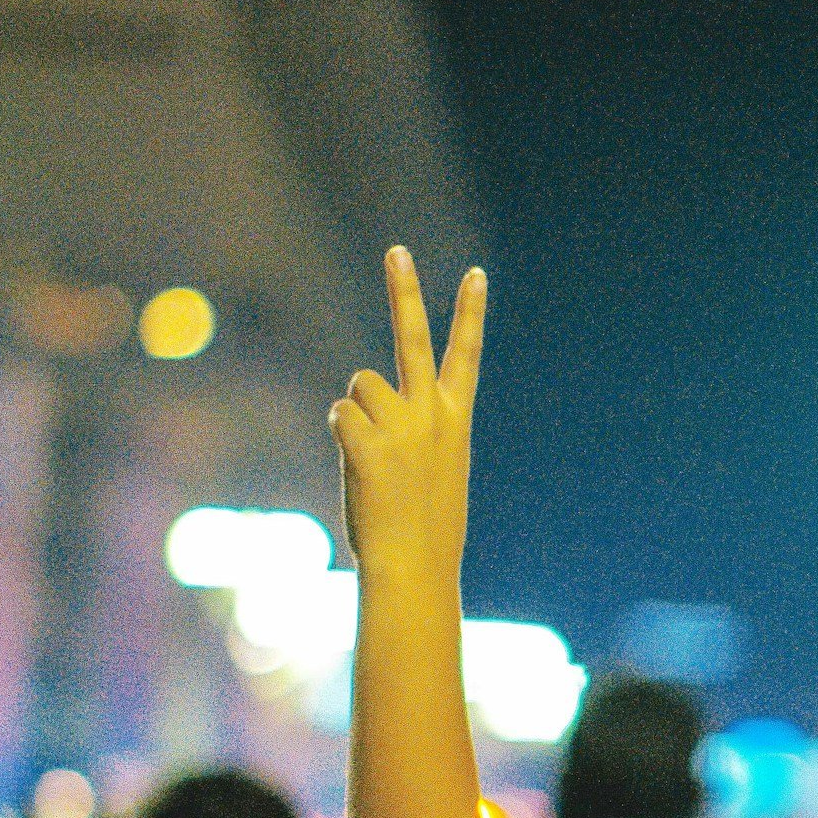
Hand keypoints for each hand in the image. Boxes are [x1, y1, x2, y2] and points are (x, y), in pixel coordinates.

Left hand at [331, 247, 485, 579]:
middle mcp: (433, 413)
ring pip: (360, 387)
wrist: (415, 565)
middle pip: (413, 338)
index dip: (471, 313)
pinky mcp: (368, 442)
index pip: (466, 354)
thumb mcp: (435, 471)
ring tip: (375, 460)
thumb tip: (362, 407)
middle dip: (405, 291)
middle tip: (397, 251)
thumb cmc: (424, 526)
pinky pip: (340, 414)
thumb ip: (413, 431)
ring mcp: (402, 426)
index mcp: (456, 419)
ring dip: (357, 416)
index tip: (477, 275)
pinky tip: (359, 469)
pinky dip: (342, 438)